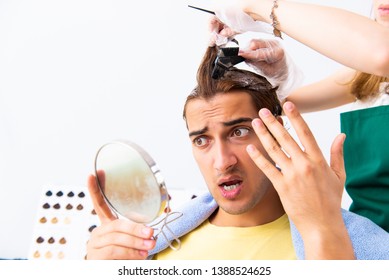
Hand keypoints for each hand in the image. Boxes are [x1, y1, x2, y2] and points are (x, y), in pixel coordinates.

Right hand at [86, 173, 155, 259]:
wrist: (115, 275)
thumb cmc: (128, 258)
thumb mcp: (135, 242)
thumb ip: (142, 231)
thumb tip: (160, 219)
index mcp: (106, 226)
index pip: (100, 205)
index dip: (95, 190)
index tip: (94, 174)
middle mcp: (97, 234)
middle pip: (115, 225)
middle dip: (135, 228)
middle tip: (151, 233)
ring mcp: (94, 246)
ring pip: (115, 239)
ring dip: (135, 242)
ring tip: (149, 246)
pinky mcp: (94, 259)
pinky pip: (113, 252)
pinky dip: (129, 253)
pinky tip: (140, 255)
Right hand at [240, 39, 303, 100]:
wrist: (285, 70)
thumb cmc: (277, 72)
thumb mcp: (266, 71)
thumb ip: (256, 63)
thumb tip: (245, 57)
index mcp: (278, 52)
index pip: (259, 52)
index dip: (249, 53)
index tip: (240, 54)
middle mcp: (275, 43)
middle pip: (255, 42)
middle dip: (247, 49)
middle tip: (242, 56)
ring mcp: (271, 41)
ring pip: (254, 41)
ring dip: (249, 49)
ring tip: (249, 58)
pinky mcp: (268, 40)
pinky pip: (256, 42)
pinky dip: (252, 48)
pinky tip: (252, 54)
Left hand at [246, 101, 353, 258]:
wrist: (321, 224)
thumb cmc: (330, 200)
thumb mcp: (339, 176)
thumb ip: (338, 154)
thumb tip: (341, 135)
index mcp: (318, 160)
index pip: (305, 133)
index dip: (296, 117)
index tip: (288, 104)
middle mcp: (304, 165)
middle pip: (286, 138)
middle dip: (273, 122)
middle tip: (263, 111)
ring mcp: (291, 175)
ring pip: (274, 150)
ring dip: (263, 135)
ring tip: (254, 123)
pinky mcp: (281, 187)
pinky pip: (267, 168)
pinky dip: (258, 157)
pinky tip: (250, 147)